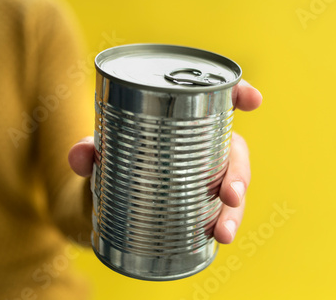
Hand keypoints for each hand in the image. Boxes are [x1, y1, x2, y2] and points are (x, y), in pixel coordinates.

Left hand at [68, 79, 262, 243]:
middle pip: (234, 153)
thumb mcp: (95, 158)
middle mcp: (200, 149)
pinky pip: (221, 213)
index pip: (218, 102)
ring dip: (235, 211)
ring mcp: (202, 179)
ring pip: (232, 188)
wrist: (95, 209)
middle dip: (239, 173)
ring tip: (223, 233)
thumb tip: (81, 154)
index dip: (240, 95)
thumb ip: (87, 152)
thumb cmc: (104, 169)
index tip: (253, 99)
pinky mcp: (199, 207)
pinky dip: (223, 225)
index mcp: (183, 123)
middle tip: (230, 196)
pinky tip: (218, 239)